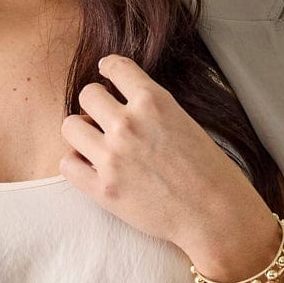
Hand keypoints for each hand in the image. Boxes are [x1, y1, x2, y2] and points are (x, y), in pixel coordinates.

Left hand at [61, 55, 277, 271]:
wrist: (216, 215)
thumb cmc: (211, 172)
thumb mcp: (185, 123)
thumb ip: (152, 111)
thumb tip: (121, 106)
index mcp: (154, 101)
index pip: (115, 66)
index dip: (108, 69)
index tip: (106, 75)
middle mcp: (128, 124)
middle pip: (87, 94)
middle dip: (95, 105)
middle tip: (105, 120)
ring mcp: (112, 156)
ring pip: (70, 126)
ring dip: (81, 132)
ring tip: (96, 144)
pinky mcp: (103, 189)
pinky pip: (67, 163)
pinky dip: (76, 163)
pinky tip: (91, 168)